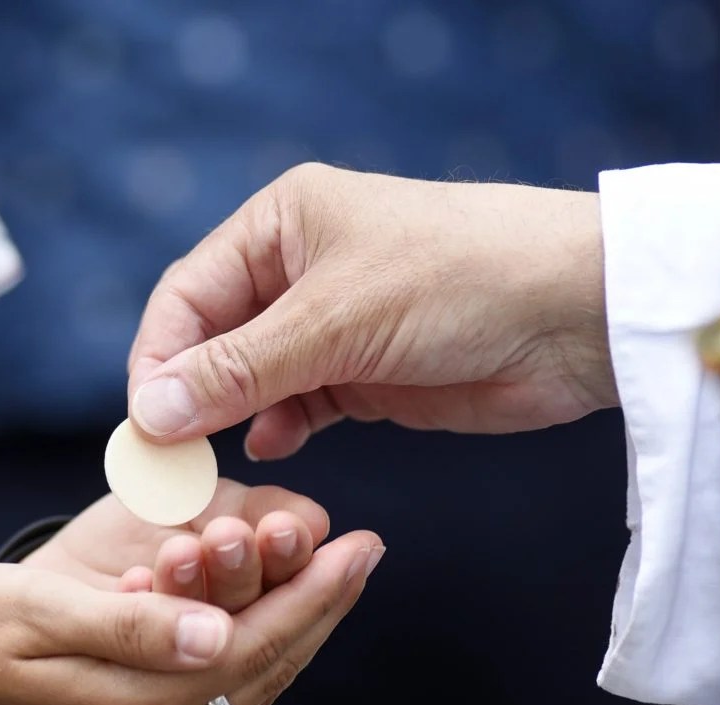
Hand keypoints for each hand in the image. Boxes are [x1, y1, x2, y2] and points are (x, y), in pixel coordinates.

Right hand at [0, 483, 382, 704]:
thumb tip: (215, 634)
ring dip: (303, 627)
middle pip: (262, 668)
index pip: (246, 648)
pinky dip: (266, 648)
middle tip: (368, 552)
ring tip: (343, 575)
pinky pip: (227, 692)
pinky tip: (289, 613)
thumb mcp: (35, 613)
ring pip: (252, 683)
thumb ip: (128, 629)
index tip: (359, 547)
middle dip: (321, 606)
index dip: (309, 596)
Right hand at [128, 163, 616, 458]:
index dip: (159, 360)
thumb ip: (241, 367)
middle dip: (190, 396)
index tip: (144, 425)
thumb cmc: (458, 282)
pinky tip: (270, 444)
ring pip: (257, 379)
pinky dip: (282, 426)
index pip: (188, 296)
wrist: (575, 316)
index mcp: (282, 224)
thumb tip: (150, 409)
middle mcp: (302, 272)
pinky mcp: (369, 376)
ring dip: (233, 418)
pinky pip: (304, 404)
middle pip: (217, 340)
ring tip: (210, 465)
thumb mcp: (337, 318)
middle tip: (168, 461)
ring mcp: (336, 327)